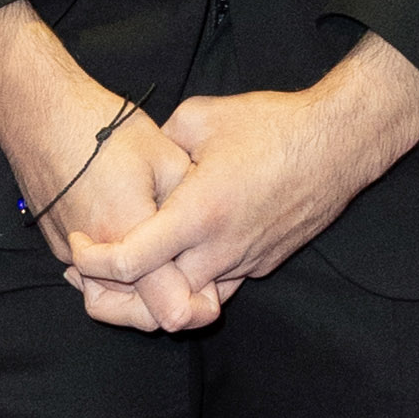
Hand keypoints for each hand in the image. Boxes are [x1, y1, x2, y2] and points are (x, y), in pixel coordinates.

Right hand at [0, 1, 210, 331]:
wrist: (37, 110)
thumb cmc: (103, 128)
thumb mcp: (167, 158)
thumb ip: (191, 206)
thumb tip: (210, 235)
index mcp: (130, 235)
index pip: (169, 309)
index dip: (198, 308)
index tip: (213, 290)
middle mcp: (96, 255)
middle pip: (139, 317)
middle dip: (169, 309)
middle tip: (193, 285)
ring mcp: (69, 253)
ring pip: (110, 300)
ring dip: (138, 296)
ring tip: (161, 265)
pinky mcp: (55, 245)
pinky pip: (89, 278)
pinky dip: (112, 274)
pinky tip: (129, 239)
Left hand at [66, 37, 418, 313]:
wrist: (340, 142)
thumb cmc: (272, 124)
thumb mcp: (200, 118)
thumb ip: (160, 144)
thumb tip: (137, 159)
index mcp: (199, 213)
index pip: (132, 261)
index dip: (94, 262)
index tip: (78, 247)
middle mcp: (222, 248)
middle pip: (155, 299)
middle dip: (116, 294)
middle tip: (86, 274)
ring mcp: (246, 261)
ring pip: (189, 300)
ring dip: (155, 293)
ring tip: (126, 272)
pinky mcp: (264, 263)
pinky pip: (218, 284)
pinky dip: (189, 281)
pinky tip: (172, 260)